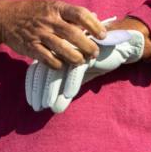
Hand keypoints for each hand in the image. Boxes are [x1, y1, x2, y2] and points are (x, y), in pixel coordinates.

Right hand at [0, 0, 105, 68]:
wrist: (4, 18)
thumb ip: (71, 13)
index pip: (80, 14)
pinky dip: (58, 64)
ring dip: (76, 57)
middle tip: (94, 52)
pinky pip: (48, 59)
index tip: (102, 35)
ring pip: (63, 48)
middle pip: (73, 34)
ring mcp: (39, 34)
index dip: (94, 25)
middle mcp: (48, 20)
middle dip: (88, 45)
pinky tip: (63, 65)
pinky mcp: (31, 47)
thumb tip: (94, 18)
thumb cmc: (33, 11)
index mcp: (56, 8)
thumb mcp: (51, 5)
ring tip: (81, 61)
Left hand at [24, 29, 144, 112]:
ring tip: (51, 106)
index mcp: (54, 51)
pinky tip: (68, 96)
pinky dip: (71, 83)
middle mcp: (60, 48)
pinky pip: (76, 70)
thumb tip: (53, 105)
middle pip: (43, 70)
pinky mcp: (86, 52)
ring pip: (57, 71)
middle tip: (38, 107)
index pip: (37, 69)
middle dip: (40, 90)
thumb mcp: (77, 74)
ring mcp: (72, 49)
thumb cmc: (94, 59)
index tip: (32, 103)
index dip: (33, 86)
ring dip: (53, 90)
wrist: (118, 44)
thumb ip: (64, 85)